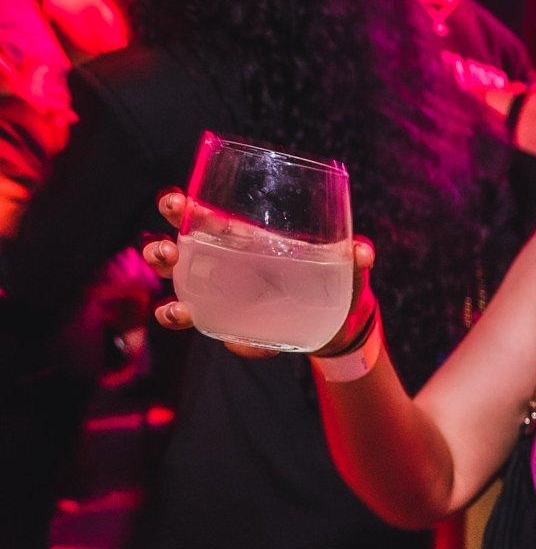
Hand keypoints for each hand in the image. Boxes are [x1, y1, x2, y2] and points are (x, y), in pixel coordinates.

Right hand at [143, 189, 378, 359]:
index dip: (179, 208)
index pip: (199, 216)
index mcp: (240, 237)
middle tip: (165, 253)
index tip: (174, 204)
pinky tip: (233, 344)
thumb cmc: (333, 275)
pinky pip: (219, 334)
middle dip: (160, 252)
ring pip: (183, 298)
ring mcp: (223, 298)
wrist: (338, 320)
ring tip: (176, 310)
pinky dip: (227, 342)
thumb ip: (354, 255)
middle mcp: (222, 264)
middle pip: (176, 254)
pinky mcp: (235, 328)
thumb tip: (362, 253)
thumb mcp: (344, 262)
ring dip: (171, 305)